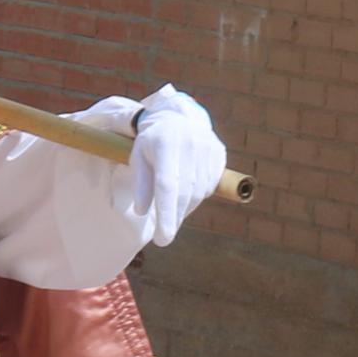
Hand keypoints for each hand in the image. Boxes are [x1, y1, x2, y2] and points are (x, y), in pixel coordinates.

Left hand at [116, 85, 226, 245]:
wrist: (178, 117)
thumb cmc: (152, 143)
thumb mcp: (138, 158)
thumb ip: (140, 184)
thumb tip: (141, 211)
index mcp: (165, 143)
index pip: (167, 185)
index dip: (166, 214)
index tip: (162, 239)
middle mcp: (190, 143)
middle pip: (185, 192)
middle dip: (174, 218)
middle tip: (164, 237)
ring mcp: (208, 148)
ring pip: (198, 192)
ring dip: (184, 208)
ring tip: (171, 210)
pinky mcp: (219, 154)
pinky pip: (209, 185)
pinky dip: (196, 197)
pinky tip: (186, 192)